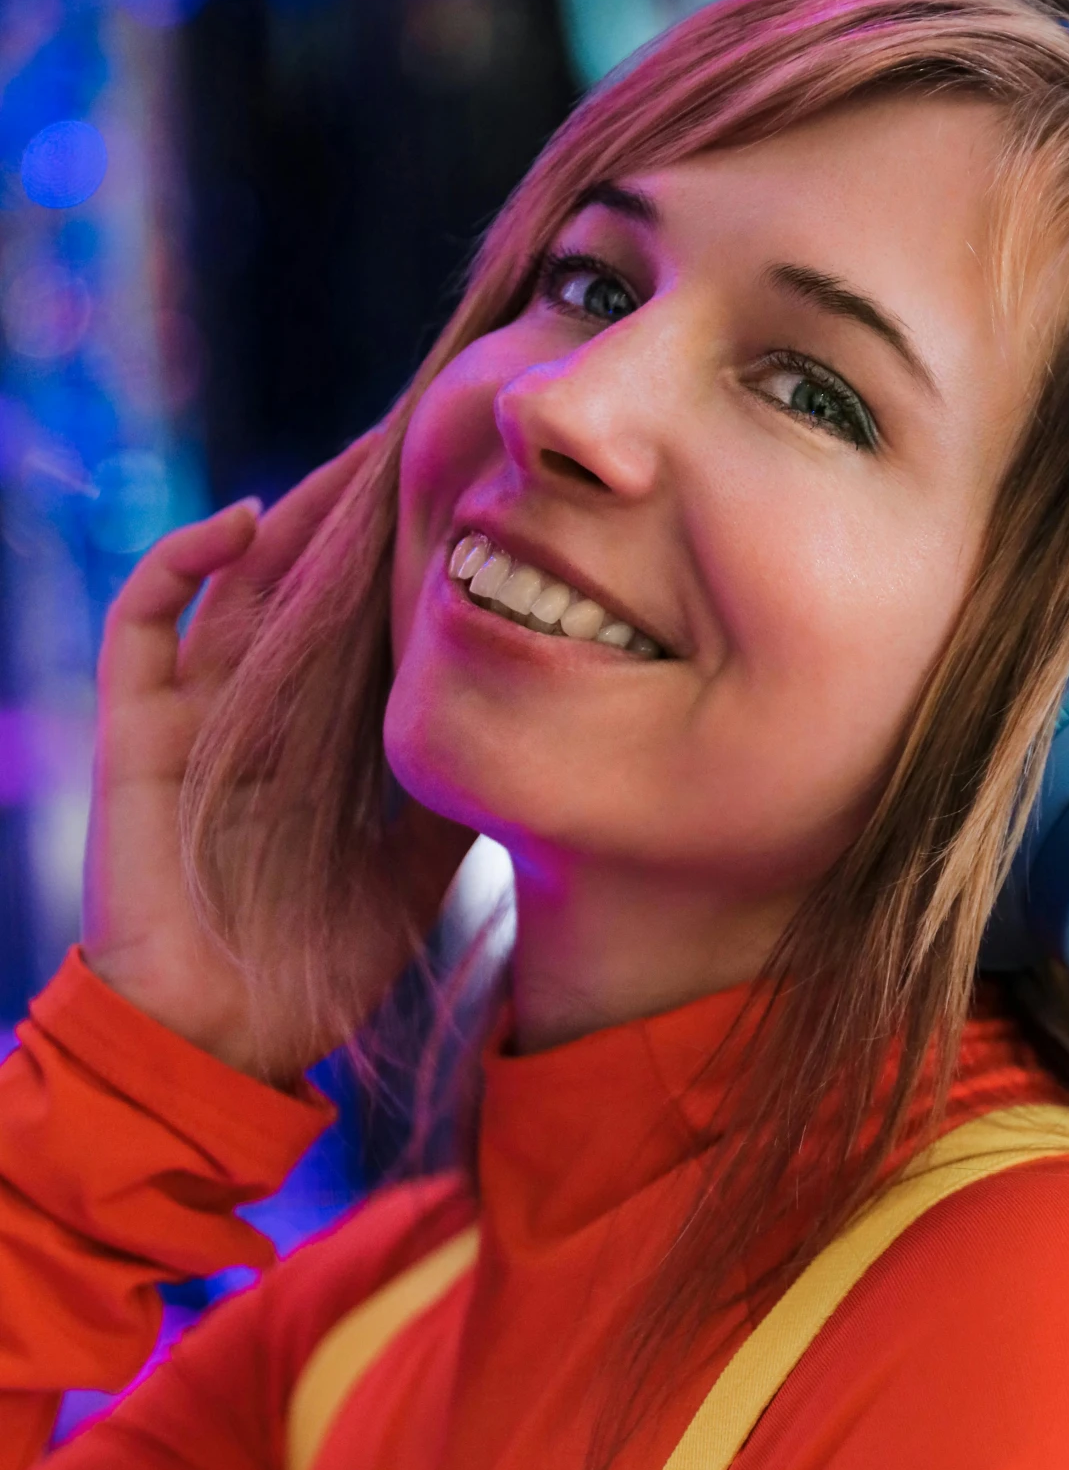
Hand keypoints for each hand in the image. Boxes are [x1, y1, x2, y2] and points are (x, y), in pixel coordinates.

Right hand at [83, 440, 468, 1083]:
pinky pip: (144, 620)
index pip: (364, 616)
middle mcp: (261, 707)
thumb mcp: (423, 866)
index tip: (471, 493)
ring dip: (293, 513)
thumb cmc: (324, 961)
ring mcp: (195, 710)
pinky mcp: (136, 726)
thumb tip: (531, 713)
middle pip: (307, 579)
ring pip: (239, 580)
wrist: (228, 1035)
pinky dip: (184, 560)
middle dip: (359, 506)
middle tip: (423, 434)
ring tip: (359, 452)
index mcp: (325, 733)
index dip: (406, 553)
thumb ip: (456, 791)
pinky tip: (246, 521)